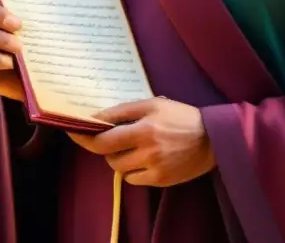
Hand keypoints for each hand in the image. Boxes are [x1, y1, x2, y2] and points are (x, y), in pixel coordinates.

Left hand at [68, 98, 214, 186]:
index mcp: (145, 125)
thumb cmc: (181, 117)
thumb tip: (97, 117)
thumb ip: (124, 110)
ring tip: (133, 147)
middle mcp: (148, 147)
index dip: (84, 135)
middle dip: (102, 145)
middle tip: (108, 139)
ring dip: (118, 158)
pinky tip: (144, 159)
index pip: (104, 135)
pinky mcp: (160, 180)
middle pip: (108, 153)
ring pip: (118, 167)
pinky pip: (132, 179)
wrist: (212, 139)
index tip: (71, 131)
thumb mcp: (154, 104)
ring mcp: (154, 166)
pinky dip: (132, 170)